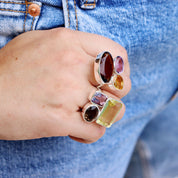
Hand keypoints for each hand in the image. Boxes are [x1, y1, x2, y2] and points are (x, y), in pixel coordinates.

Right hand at [0, 28, 130, 142]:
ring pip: (113, 110)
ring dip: (109, 115)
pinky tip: (80, 129)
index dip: (123, 68)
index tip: (115, 78)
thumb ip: (73, 46)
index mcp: (69, 42)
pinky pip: (95, 131)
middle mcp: (71, 64)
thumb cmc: (14, 68)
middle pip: (121, 84)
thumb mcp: (43, 42)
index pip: (117, 53)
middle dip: (118, 93)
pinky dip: (92, 133)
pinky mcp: (59, 120)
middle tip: (105, 97)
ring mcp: (66, 93)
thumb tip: (98, 59)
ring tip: (93, 114)